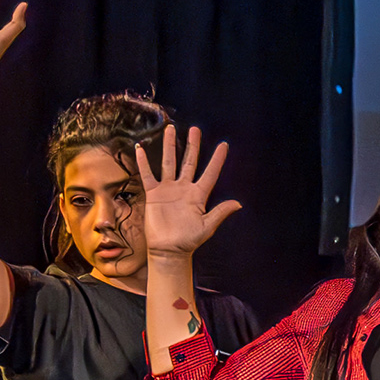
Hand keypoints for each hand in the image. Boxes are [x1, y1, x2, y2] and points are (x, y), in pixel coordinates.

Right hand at [132, 122, 238, 255]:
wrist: (168, 250)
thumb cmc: (189, 240)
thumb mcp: (207, 226)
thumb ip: (220, 213)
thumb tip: (238, 203)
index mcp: (199, 195)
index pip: (210, 173)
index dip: (217, 159)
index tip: (224, 145)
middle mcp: (184, 188)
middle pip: (189, 161)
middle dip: (193, 145)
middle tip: (195, 129)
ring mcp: (168, 190)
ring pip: (169, 163)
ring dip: (170, 146)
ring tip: (170, 129)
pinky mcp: (153, 195)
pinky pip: (148, 175)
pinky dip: (143, 163)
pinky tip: (140, 149)